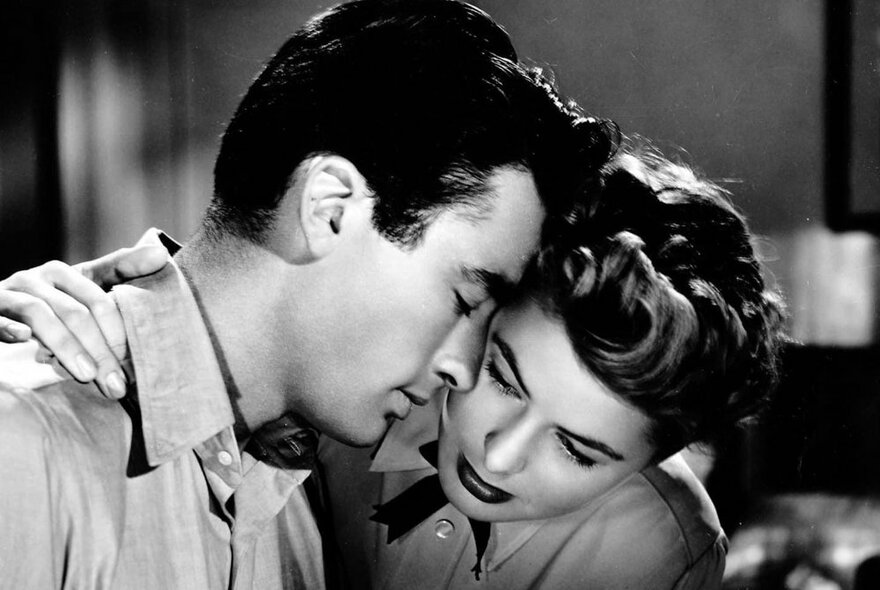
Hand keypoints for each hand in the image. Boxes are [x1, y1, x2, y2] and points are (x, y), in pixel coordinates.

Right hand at [0, 244, 169, 397]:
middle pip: (76, 313)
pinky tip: (25, 341)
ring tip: (88, 376)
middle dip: (99, 351)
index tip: (132, 365)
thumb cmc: (49, 304)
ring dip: (67, 347)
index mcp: (64, 273)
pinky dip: (10, 327)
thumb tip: (161, 253)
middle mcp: (36, 278)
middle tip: (115, 384)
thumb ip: (121, 271)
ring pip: (42, 315)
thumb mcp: (84, 287)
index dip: (118, 333)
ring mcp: (9, 293)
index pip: (100, 301)